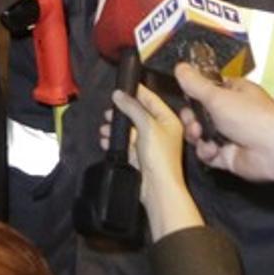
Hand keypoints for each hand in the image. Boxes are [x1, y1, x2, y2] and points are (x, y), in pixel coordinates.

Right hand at [101, 84, 202, 240]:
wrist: (157, 187)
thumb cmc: (160, 158)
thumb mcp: (147, 126)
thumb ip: (132, 108)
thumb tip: (119, 94)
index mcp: (168, 120)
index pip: (151, 99)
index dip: (136, 92)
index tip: (121, 87)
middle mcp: (159, 130)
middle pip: (137, 113)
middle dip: (121, 112)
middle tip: (109, 111)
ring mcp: (148, 142)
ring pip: (128, 128)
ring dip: (115, 127)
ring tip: (105, 128)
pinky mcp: (139, 154)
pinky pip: (124, 142)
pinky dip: (114, 140)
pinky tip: (106, 140)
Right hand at [176, 63, 273, 182]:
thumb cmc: (255, 118)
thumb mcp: (217, 95)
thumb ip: (195, 83)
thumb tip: (180, 67)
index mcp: (233, 93)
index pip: (206, 90)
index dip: (193, 94)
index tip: (186, 97)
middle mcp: (231, 114)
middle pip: (198, 114)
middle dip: (191, 118)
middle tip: (193, 119)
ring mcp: (229, 135)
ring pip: (199, 134)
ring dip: (195, 135)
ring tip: (200, 134)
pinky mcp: (228, 155)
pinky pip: (206, 153)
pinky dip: (206, 152)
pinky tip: (213, 149)